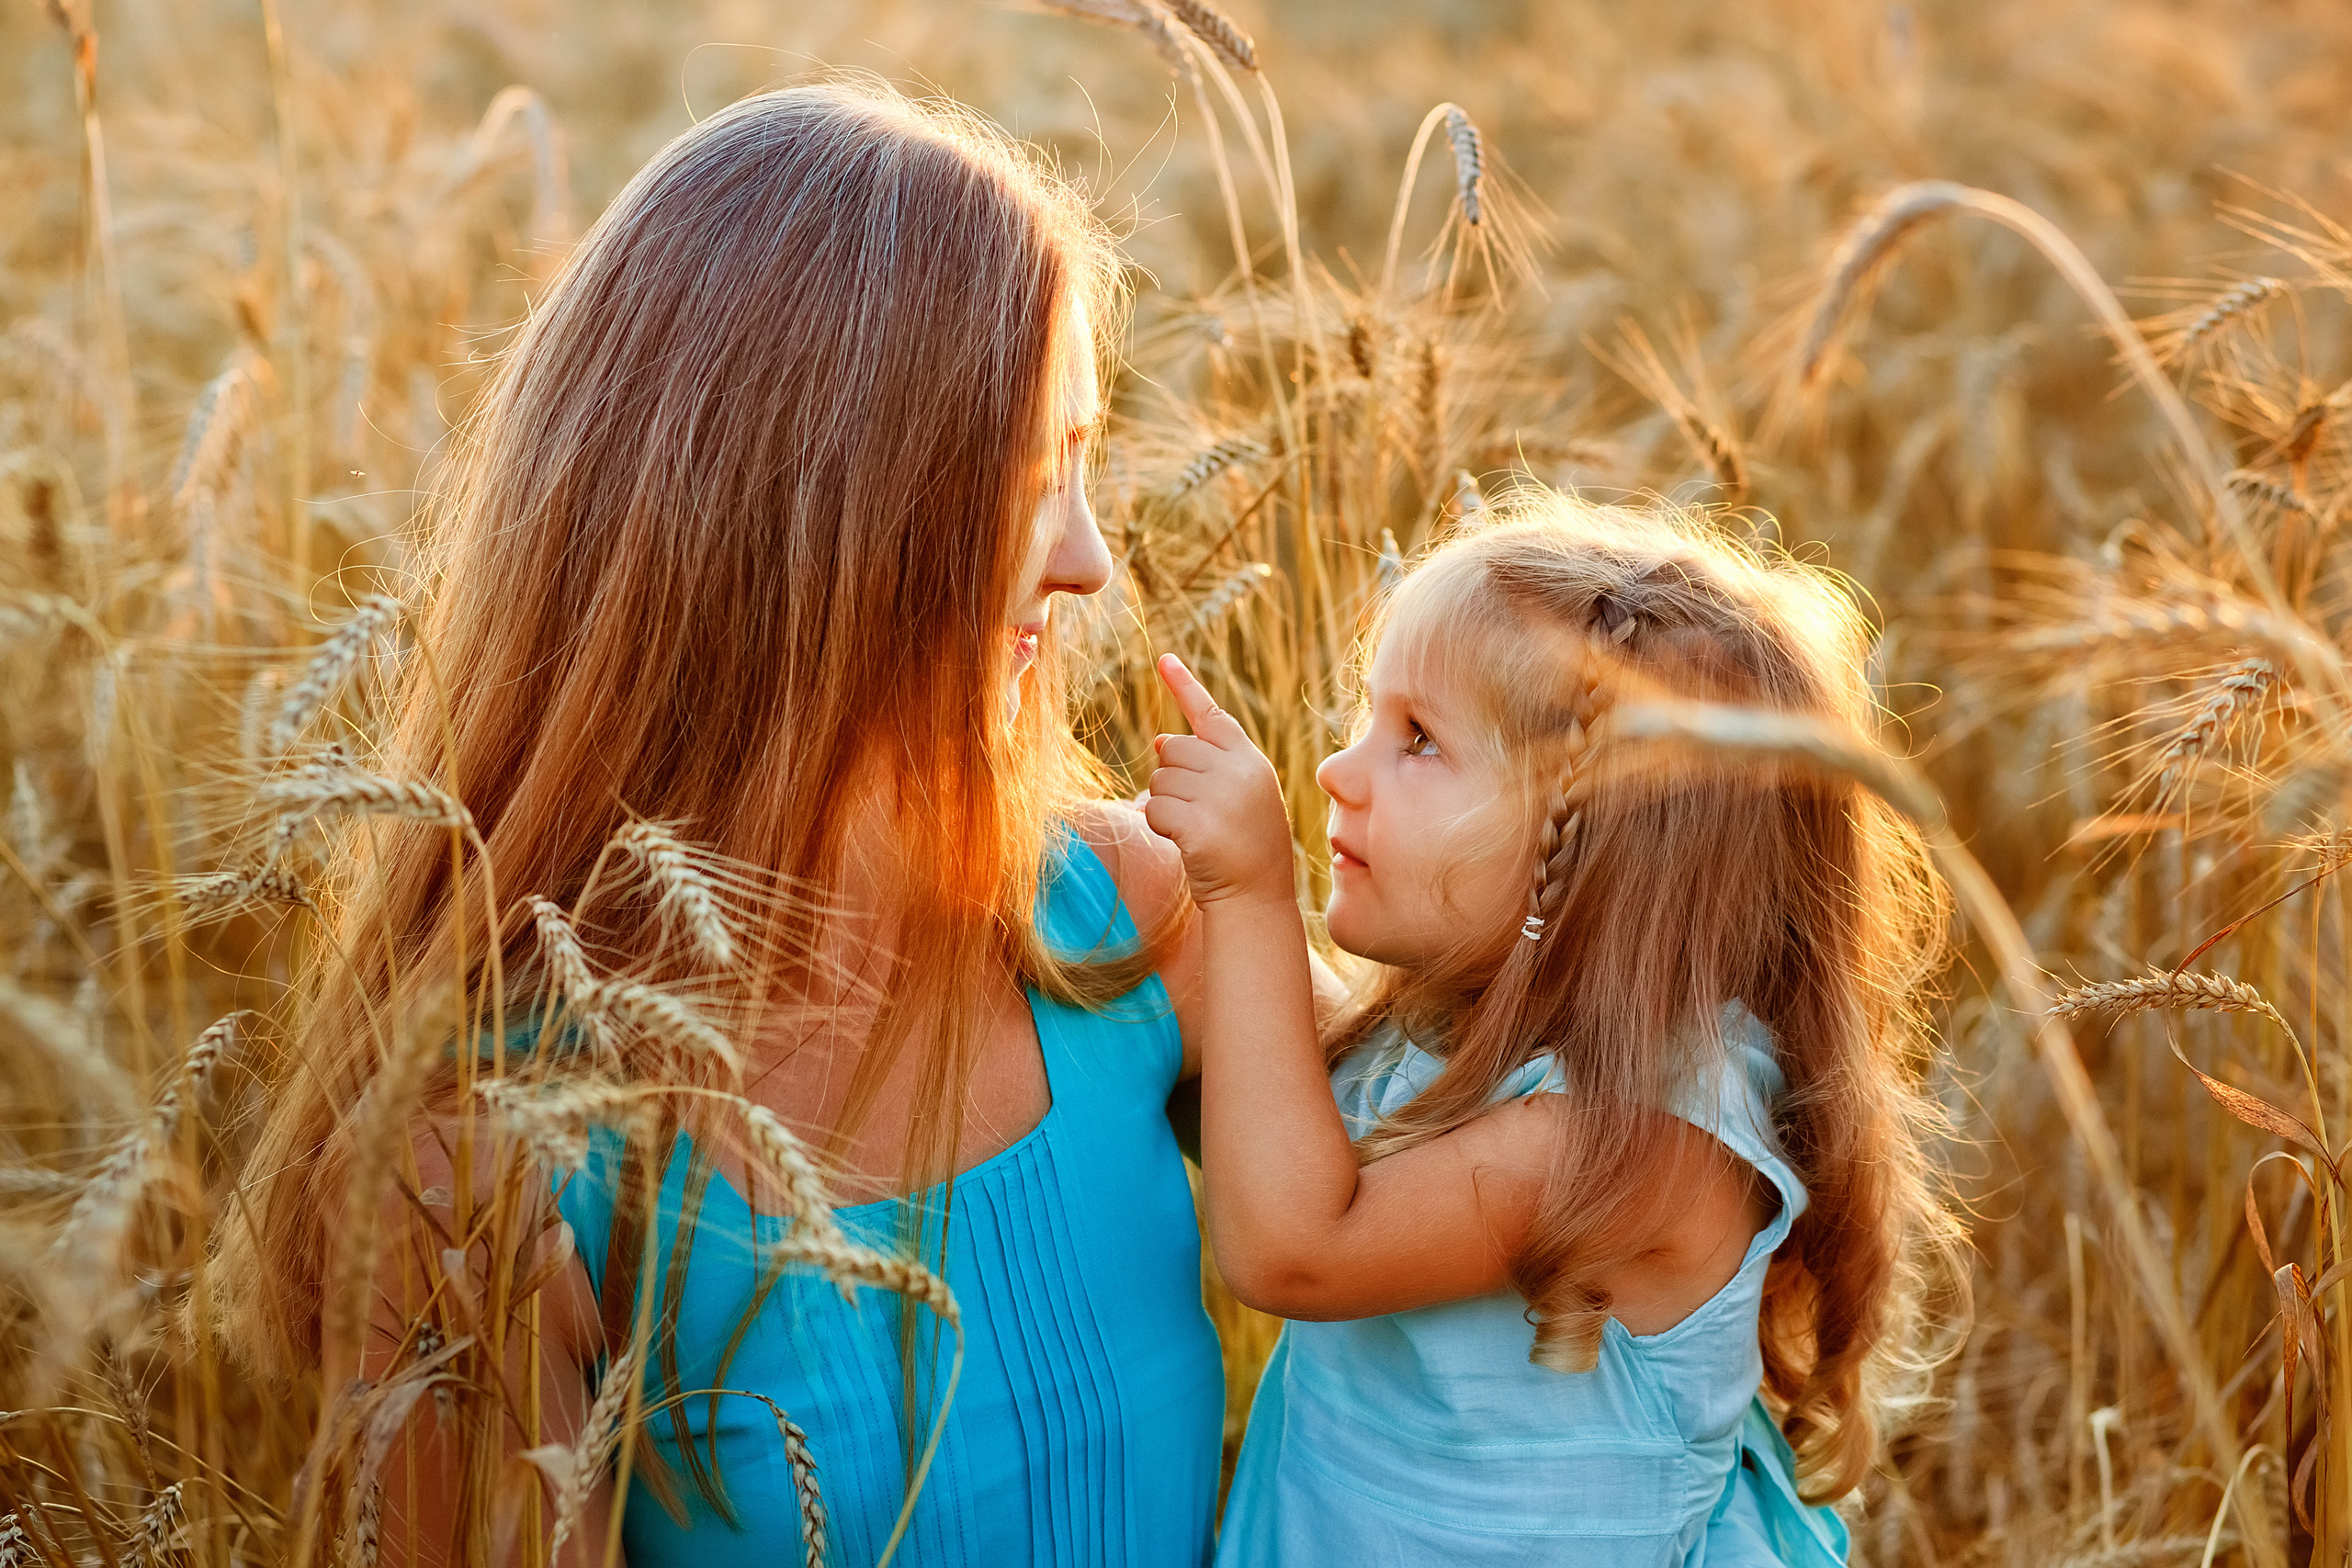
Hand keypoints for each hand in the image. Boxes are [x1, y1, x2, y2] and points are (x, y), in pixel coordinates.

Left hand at [1144, 655, 1293, 905]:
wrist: (1256, 898)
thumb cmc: (1244, 849)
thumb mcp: (1235, 799)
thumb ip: (1206, 767)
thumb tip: (1160, 741)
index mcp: (1250, 761)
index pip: (1212, 716)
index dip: (1184, 687)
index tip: (1163, 660)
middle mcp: (1238, 771)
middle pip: (1173, 748)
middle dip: (1171, 777)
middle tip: (1196, 810)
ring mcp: (1220, 797)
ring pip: (1160, 779)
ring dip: (1165, 804)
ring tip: (1197, 829)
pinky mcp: (1198, 824)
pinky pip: (1154, 809)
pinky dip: (1159, 826)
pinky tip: (1185, 842)